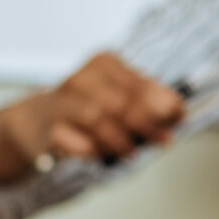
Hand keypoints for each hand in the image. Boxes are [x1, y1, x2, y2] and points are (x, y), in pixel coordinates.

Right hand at [0, 52, 182, 181]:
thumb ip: (148, 104)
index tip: (180, 117)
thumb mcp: (119, 99)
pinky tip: (104, 155)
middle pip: (122, 102)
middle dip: (148, 125)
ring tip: (132, 151)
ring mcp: (63, 100)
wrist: (38, 121)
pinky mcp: (50, 126)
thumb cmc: (87, 109)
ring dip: (121, 139)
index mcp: (105, 63)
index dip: (164, 102)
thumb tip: (178, 112)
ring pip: (98, 119)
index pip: (140, 84)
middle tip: (164, 140)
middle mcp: (83, 77)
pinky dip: (94, 149)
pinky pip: (75, 139)